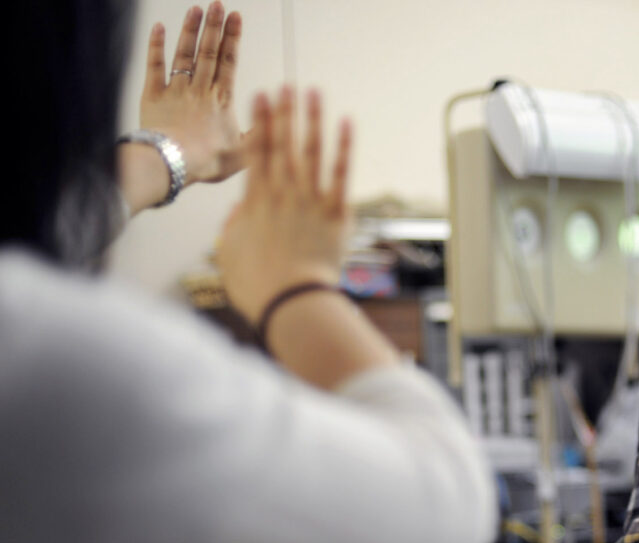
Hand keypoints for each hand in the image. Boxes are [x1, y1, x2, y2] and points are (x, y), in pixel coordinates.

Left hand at [140, 2, 244, 185]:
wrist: (174, 163)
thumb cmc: (209, 161)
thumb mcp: (244, 153)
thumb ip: (261, 133)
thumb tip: (278, 118)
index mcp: (222, 100)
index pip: (229, 61)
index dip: (232, 38)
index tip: (236, 17)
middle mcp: (200, 89)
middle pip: (208, 52)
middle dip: (214, 26)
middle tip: (218, 4)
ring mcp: (176, 90)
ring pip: (184, 54)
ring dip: (190, 30)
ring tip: (196, 9)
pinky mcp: (153, 96)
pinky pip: (154, 66)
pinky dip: (155, 46)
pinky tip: (158, 28)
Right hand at [216, 87, 351, 323]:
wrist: (291, 302)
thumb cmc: (258, 286)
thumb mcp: (230, 253)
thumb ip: (234, 225)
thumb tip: (241, 208)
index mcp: (256, 201)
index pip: (256, 152)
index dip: (258, 122)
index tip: (259, 96)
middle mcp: (283, 194)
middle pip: (282, 144)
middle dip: (283, 112)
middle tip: (286, 84)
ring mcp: (311, 201)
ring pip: (312, 152)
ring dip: (312, 119)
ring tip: (313, 92)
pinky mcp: (336, 214)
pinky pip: (342, 174)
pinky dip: (345, 148)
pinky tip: (347, 124)